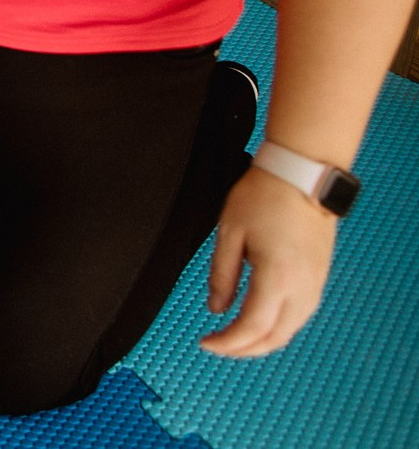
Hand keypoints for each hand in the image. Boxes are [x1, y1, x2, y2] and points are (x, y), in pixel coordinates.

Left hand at [200, 164, 338, 356]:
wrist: (302, 176)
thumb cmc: (263, 197)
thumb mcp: (229, 233)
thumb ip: (222, 275)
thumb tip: (217, 309)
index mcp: (277, 278)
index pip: (252, 327)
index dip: (228, 342)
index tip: (206, 343)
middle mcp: (302, 289)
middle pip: (274, 338)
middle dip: (244, 349)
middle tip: (218, 346)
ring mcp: (315, 285)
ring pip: (290, 331)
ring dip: (262, 341)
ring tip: (234, 339)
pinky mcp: (319, 279)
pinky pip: (300, 316)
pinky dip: (278, 328)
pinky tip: (260, 323)